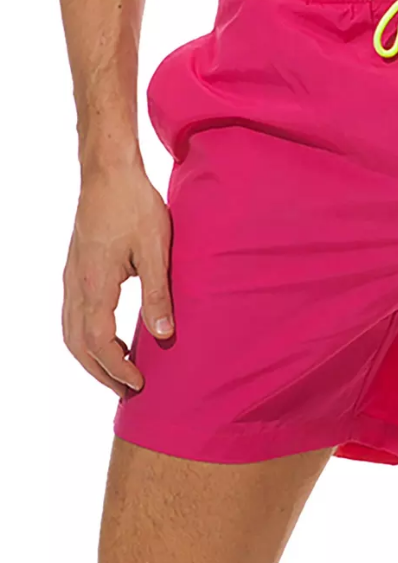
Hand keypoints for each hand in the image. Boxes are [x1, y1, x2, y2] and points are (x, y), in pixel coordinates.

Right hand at [62, 164, 172, 396]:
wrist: (108, 173)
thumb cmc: (134, 205)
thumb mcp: (155, 249)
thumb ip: (157, 293)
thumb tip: (162, 335)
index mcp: (95, 284)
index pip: (98, 342)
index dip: (116, 368)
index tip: (138, 383)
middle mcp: (76, 284)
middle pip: (77, 344)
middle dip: (100, 371)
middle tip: (127, 390)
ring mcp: (72, 276)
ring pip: (70, 331)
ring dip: (91, 356)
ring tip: (117, 370)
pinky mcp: (76, 267)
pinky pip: (72, 313)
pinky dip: (85, 336)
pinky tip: (106, 335)